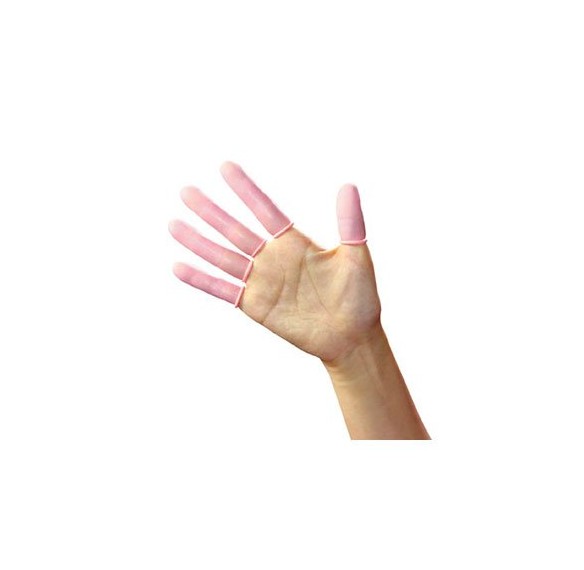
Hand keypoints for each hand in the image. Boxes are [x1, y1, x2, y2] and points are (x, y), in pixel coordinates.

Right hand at [168, 161, 381, 362]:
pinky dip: (201, 280)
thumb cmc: (359, 297)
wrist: (351, 337)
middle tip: (186, 191)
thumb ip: (349, 223)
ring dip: (198, 242)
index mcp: (295, 243)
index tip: (225, 167)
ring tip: (174, 224)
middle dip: (211, 212)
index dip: (246, 190)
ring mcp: (261, 282)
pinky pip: (223, 290)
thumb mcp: (356, 256)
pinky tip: (178, 267)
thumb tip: (348, 186)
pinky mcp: (255, 305)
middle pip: (235, 231)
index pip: (265, 210)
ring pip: (223, 257)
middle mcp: (273, 259)